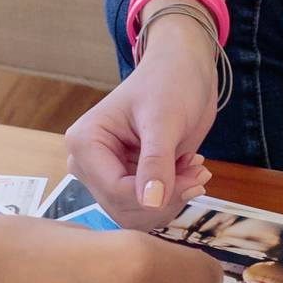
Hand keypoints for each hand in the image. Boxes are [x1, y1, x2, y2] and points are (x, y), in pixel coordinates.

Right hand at [65, 17, 220, 226]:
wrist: (185, 68)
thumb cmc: (170, 81)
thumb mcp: (164, 120)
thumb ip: (156, 162)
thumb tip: (150, 204)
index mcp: (85, 142)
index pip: (114, 191)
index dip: (155, 196)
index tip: (193, 180)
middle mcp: (89, 162)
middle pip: (122, 207)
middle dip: (165, 198)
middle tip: (197, 173)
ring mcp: (107, 172)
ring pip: (135, 214)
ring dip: (171, 198)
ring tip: (194, 169)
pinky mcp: (127, 178)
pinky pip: (146, 206)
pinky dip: (173, 195)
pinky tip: (189, 170)